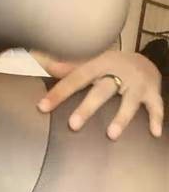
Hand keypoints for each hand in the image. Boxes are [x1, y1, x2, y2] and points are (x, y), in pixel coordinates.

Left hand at [35, 50, 163, 138]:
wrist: (142, 62)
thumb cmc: (107, 67)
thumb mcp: (87, 62)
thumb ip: (63, 65)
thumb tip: (35, 55)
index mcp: (98, 64)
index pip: (75, 78)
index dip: (58, 93)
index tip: (42, 107)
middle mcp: (118, 72)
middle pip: (101, 91)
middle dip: (88, 108)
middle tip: (73, 125)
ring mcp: (137, 83)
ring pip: (129, 101)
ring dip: (121, 118)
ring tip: (111, 135)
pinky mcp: (152, 93)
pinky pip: (156, 106)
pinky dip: (156, 119)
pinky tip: (154, 134)